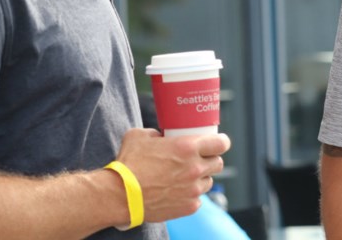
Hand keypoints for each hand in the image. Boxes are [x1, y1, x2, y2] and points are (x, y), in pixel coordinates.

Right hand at [114, 128, 230, 221]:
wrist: (119, 195)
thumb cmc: (128, 163)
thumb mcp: (140, 135)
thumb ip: (157, 133)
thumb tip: (162, 136)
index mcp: (188, 147)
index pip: (221, 143)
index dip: (221, 142)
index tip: (217, 143)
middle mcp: (195, 168)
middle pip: (218, 163)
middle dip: (210, 160)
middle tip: (199, 160)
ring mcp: (193, 190)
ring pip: (209, 182)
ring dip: (200, 179)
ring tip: (184, 178)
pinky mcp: (188, 206)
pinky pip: (197, 199)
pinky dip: (190, 196)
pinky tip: (178, 192)